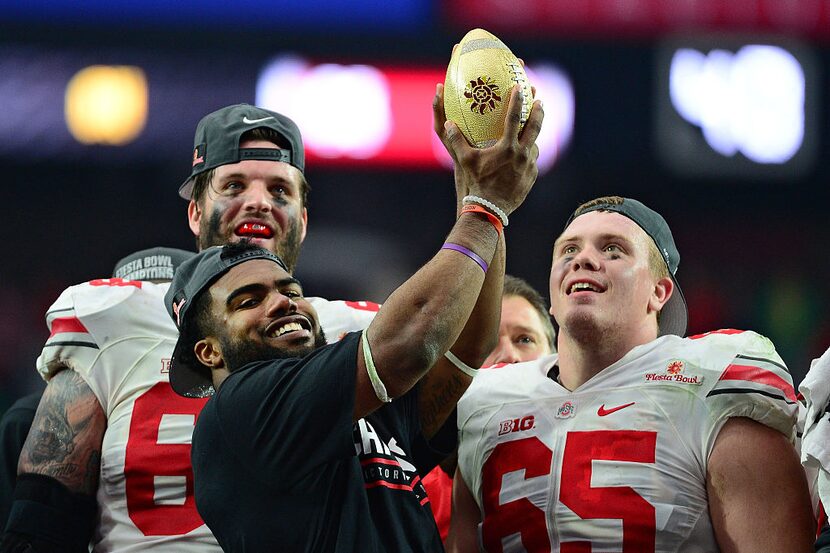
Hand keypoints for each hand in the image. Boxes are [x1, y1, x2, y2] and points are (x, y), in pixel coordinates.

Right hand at [434, 81, 542, 216]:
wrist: (491, 208)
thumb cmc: (477, 182)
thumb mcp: (465, 161)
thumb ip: (456, 141)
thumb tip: (448, 123)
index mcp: (508, 147)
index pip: (514, 118)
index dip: (517, 100)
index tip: (520, 87)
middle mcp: (522, 154)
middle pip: (534, 127)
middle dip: (538, 112)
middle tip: (539, 100)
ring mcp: (530, 166)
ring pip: (534, 145)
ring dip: (533, 136)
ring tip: (532, 129)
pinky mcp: (532, 177)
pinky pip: (532, 162)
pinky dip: (529, 155)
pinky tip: (524, 154)